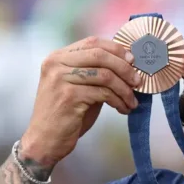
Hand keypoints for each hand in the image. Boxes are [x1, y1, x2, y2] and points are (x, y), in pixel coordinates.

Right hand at [20, 36, 142, 165]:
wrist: (45, 141)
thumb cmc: (66, 115)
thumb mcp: (79, 88)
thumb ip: (96, 73)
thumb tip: (128, 64)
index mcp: (58, 57)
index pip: (92, 42)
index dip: (116, 49)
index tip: (133, 60)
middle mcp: (56, 64)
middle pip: (100, 55)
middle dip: (124, 68)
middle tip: (138, 81)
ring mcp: (61, 79)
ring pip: (105, 75)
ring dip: (124, 89)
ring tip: (132, 101)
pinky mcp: (68, 96)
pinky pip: (103, 93)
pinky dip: (118, 101)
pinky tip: (123, 109)